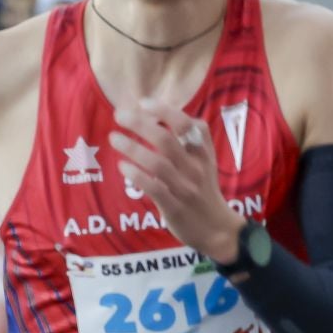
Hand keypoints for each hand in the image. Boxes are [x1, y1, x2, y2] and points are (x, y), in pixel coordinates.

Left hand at [107, 99, 245, 261]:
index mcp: (203, 153)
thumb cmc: (204, 190)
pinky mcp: (174, 207)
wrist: (218, 229)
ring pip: (157, 163)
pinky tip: (122, 166)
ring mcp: (185, 188)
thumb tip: (157, 116)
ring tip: (114, 138)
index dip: (164, 111)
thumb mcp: (205, 162)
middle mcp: (195, 168)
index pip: (187, 125)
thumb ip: (188, 140)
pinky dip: (136, 175)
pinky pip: (153, 188)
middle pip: (165, 140)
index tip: (143, 103)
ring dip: (132, 148)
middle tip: (119, 115)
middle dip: (139, 124)